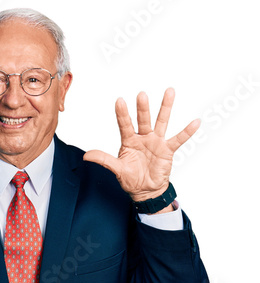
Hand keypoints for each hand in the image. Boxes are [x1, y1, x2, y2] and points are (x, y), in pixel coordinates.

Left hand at [83, 88, 199, 201]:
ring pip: (161, 122)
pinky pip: (179, 139)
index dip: (122, 114)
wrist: (145, 191)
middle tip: (141, 95)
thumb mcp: (117, 169)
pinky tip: (195, 122)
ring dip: (165, 108)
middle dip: (142, 108)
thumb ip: (103, 160)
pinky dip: (187, 132)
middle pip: (143, 120)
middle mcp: (143, 138)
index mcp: (129, 141)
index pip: (124, 125)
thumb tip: (86, 155)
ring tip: (169, 92)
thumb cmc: (131, 179)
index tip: (119, 101)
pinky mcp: (167, 150)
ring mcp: (156, 142)